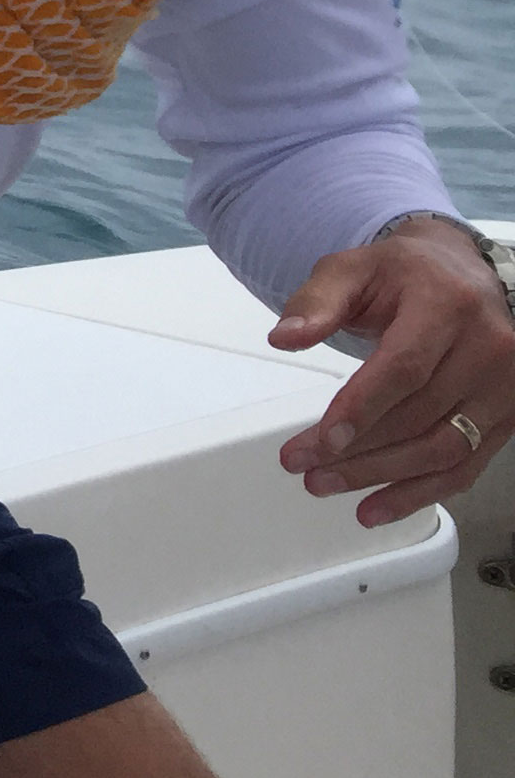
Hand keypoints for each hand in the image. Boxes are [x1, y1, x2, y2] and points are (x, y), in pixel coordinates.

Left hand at [273, 217, 514, 524]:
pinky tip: (376, 507)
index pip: (404, 369)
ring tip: (326, 484)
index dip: (361, 410)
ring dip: (381, 477)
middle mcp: (489, 348)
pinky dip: (419, 493)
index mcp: (448, 306)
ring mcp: (506, 387)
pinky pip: (465, 466)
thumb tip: (285, 337)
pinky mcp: (508, 417)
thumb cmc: (404, 275)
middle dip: (356, 450)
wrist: (459, 275)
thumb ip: (316, 303)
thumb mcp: (351, 270)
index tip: (320, 441)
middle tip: (302, 466)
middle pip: (419, 416)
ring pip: (443, 449)